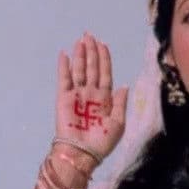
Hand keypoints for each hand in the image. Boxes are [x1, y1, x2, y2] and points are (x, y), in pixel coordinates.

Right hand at [55, 33, 127, 163]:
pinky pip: (64, 79)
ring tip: (81, 40)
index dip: (104, 59)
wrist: (83, 154)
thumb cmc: (102, 142)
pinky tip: (65, 54)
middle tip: (90, 35)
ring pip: (79, 70)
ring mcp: (77, 95)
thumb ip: (121, 103)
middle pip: (92, 67)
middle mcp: (91, 94)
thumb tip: (124, 85)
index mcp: (105, 99)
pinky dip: (64, 67)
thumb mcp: (118, 123)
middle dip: (92, 51)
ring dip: (80, 55)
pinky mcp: (64, 99)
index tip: (103, 44)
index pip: (105, 73)